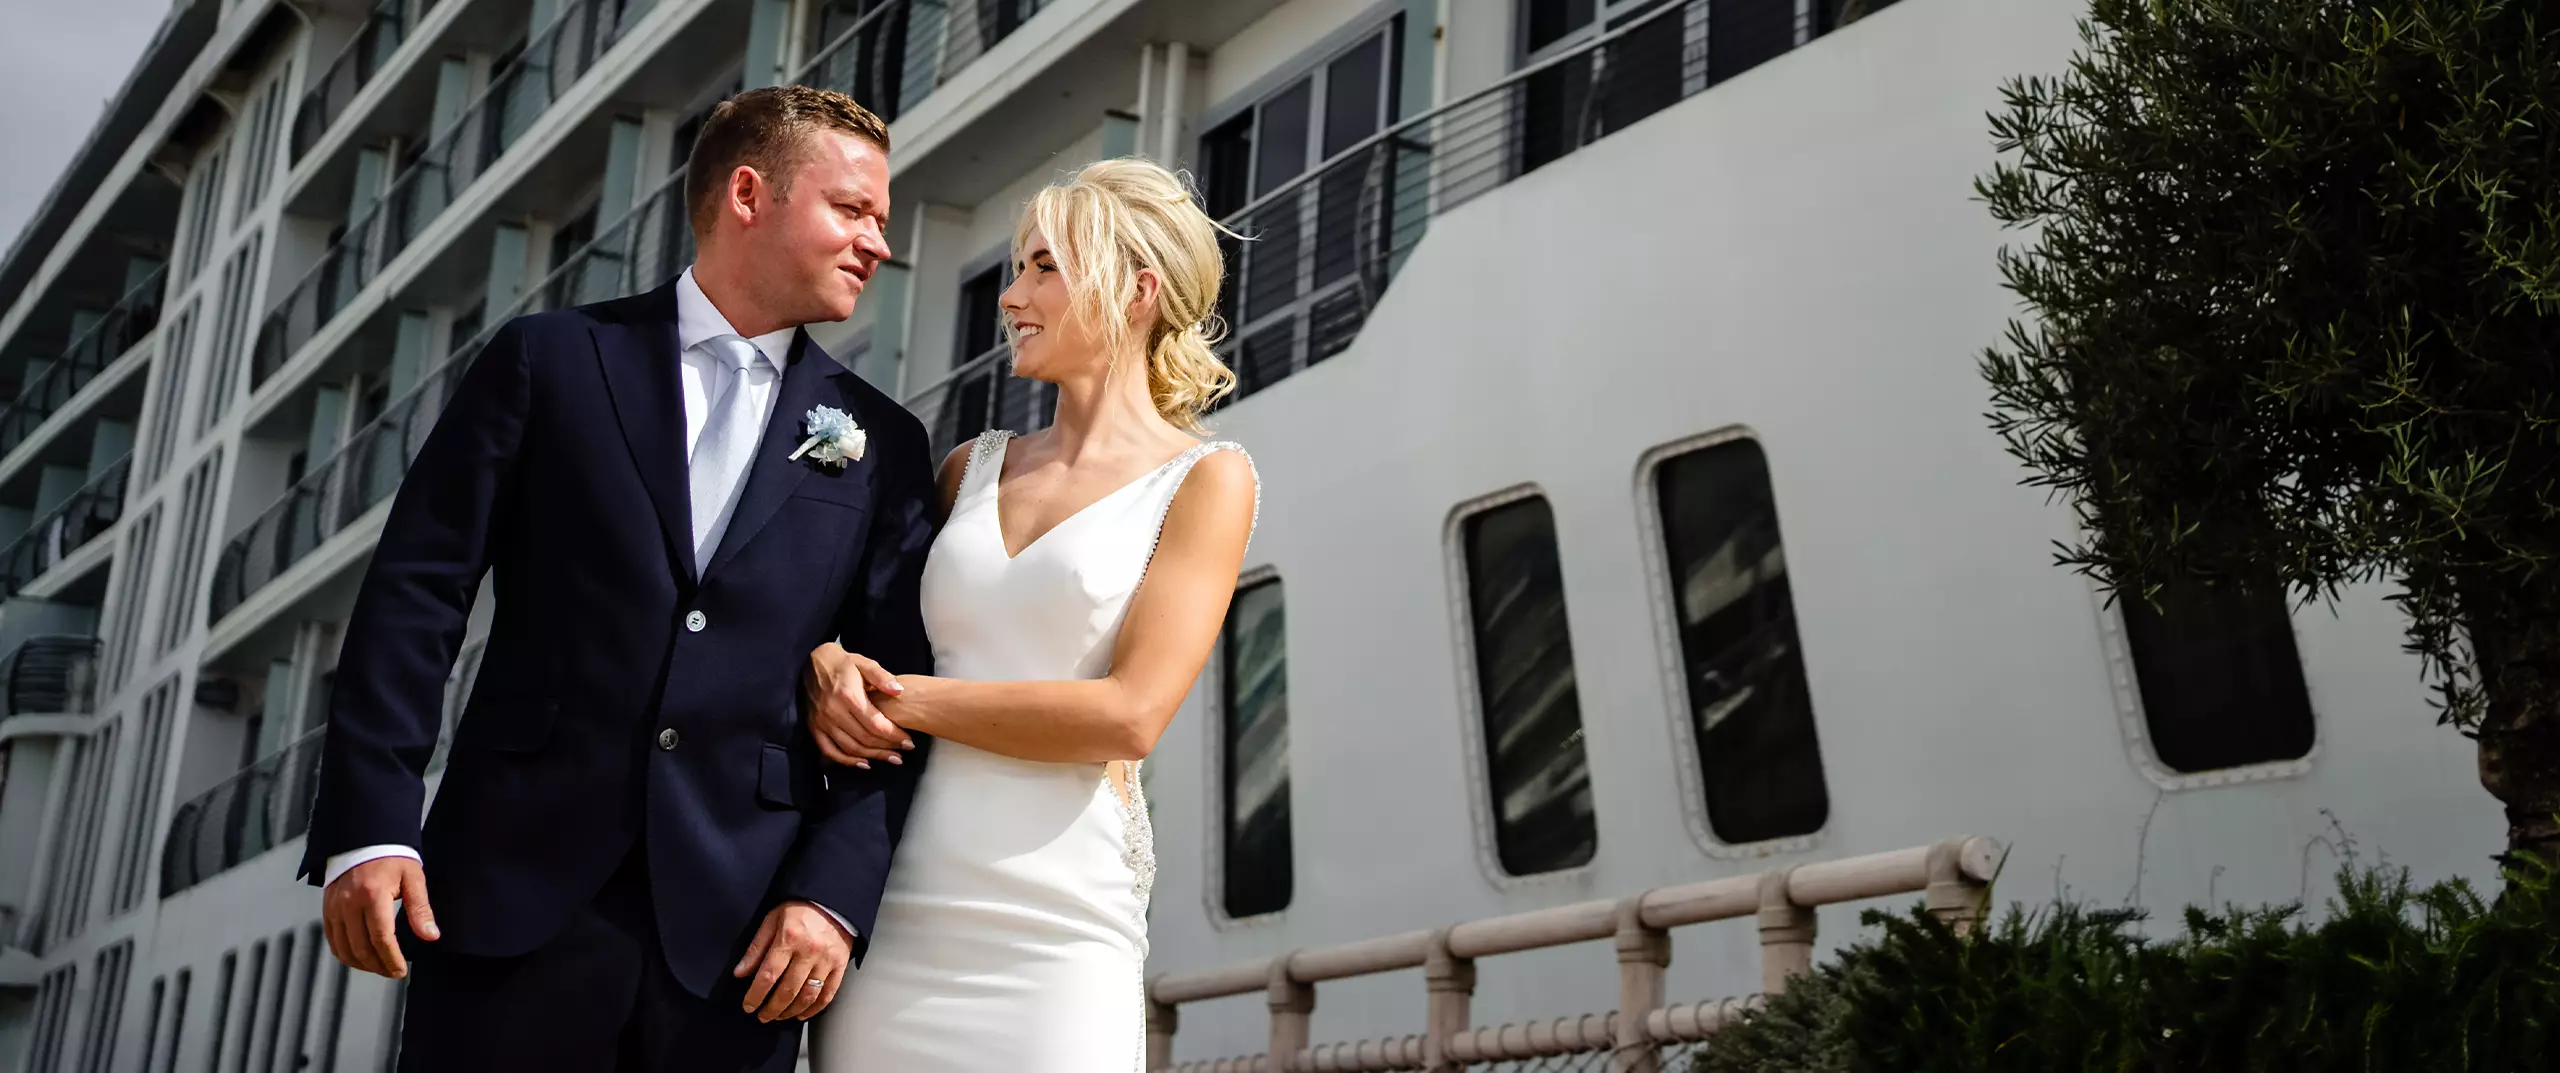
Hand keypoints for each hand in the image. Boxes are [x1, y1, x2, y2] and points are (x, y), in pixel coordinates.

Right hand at [323, 856, 437, 978]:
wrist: (364, 839)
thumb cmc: (392, 857)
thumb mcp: (413, 878)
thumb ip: (420, 909)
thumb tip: (430, 935)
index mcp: (372, 895)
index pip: (381, 938)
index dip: (392, 959)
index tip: (401, 970)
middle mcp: (349, 903)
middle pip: (362, 948)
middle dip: (379, 966)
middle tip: (394, 972)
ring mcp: (335, 907)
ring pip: (344, 949)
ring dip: (362, 964)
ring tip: (380, 968)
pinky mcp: (327, 909)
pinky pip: (333, 941)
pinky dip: (346, 954)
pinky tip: (361, 958)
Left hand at [734, 901, 851, 1021]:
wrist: (832, 899)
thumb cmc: (799, 907)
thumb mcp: (772, 920)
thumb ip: (756, 948)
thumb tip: (740, 973)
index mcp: (789, 938)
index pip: (768, 975)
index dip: (756, 995)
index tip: (748, 1006)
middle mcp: (809, 951)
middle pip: (787, 990)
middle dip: (772, 1008)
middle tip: (762, 1016)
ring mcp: (827, 959)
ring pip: (808, 995)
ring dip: (791, 1011)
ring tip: (779, 1016)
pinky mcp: (841, 964)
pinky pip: (828, 993)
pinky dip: (815, 1008)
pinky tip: (803, 1014)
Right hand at [806, 642, 911, 767]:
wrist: (810, 661)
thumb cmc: (842, 663)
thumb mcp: (864, 663)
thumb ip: (882, 677)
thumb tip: (899, 691)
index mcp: (849, 696)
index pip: (876, 724)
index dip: (894, 736)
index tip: (908, 742)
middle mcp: (834, 711)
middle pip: (865, 739)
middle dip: (887, 749)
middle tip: (902, 754)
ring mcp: (822, 721)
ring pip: (850, 747)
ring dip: (872, 756)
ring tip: (890, 759)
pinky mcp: (813, 727)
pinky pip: (829, 750)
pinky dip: (846, 760)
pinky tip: (863, 763)